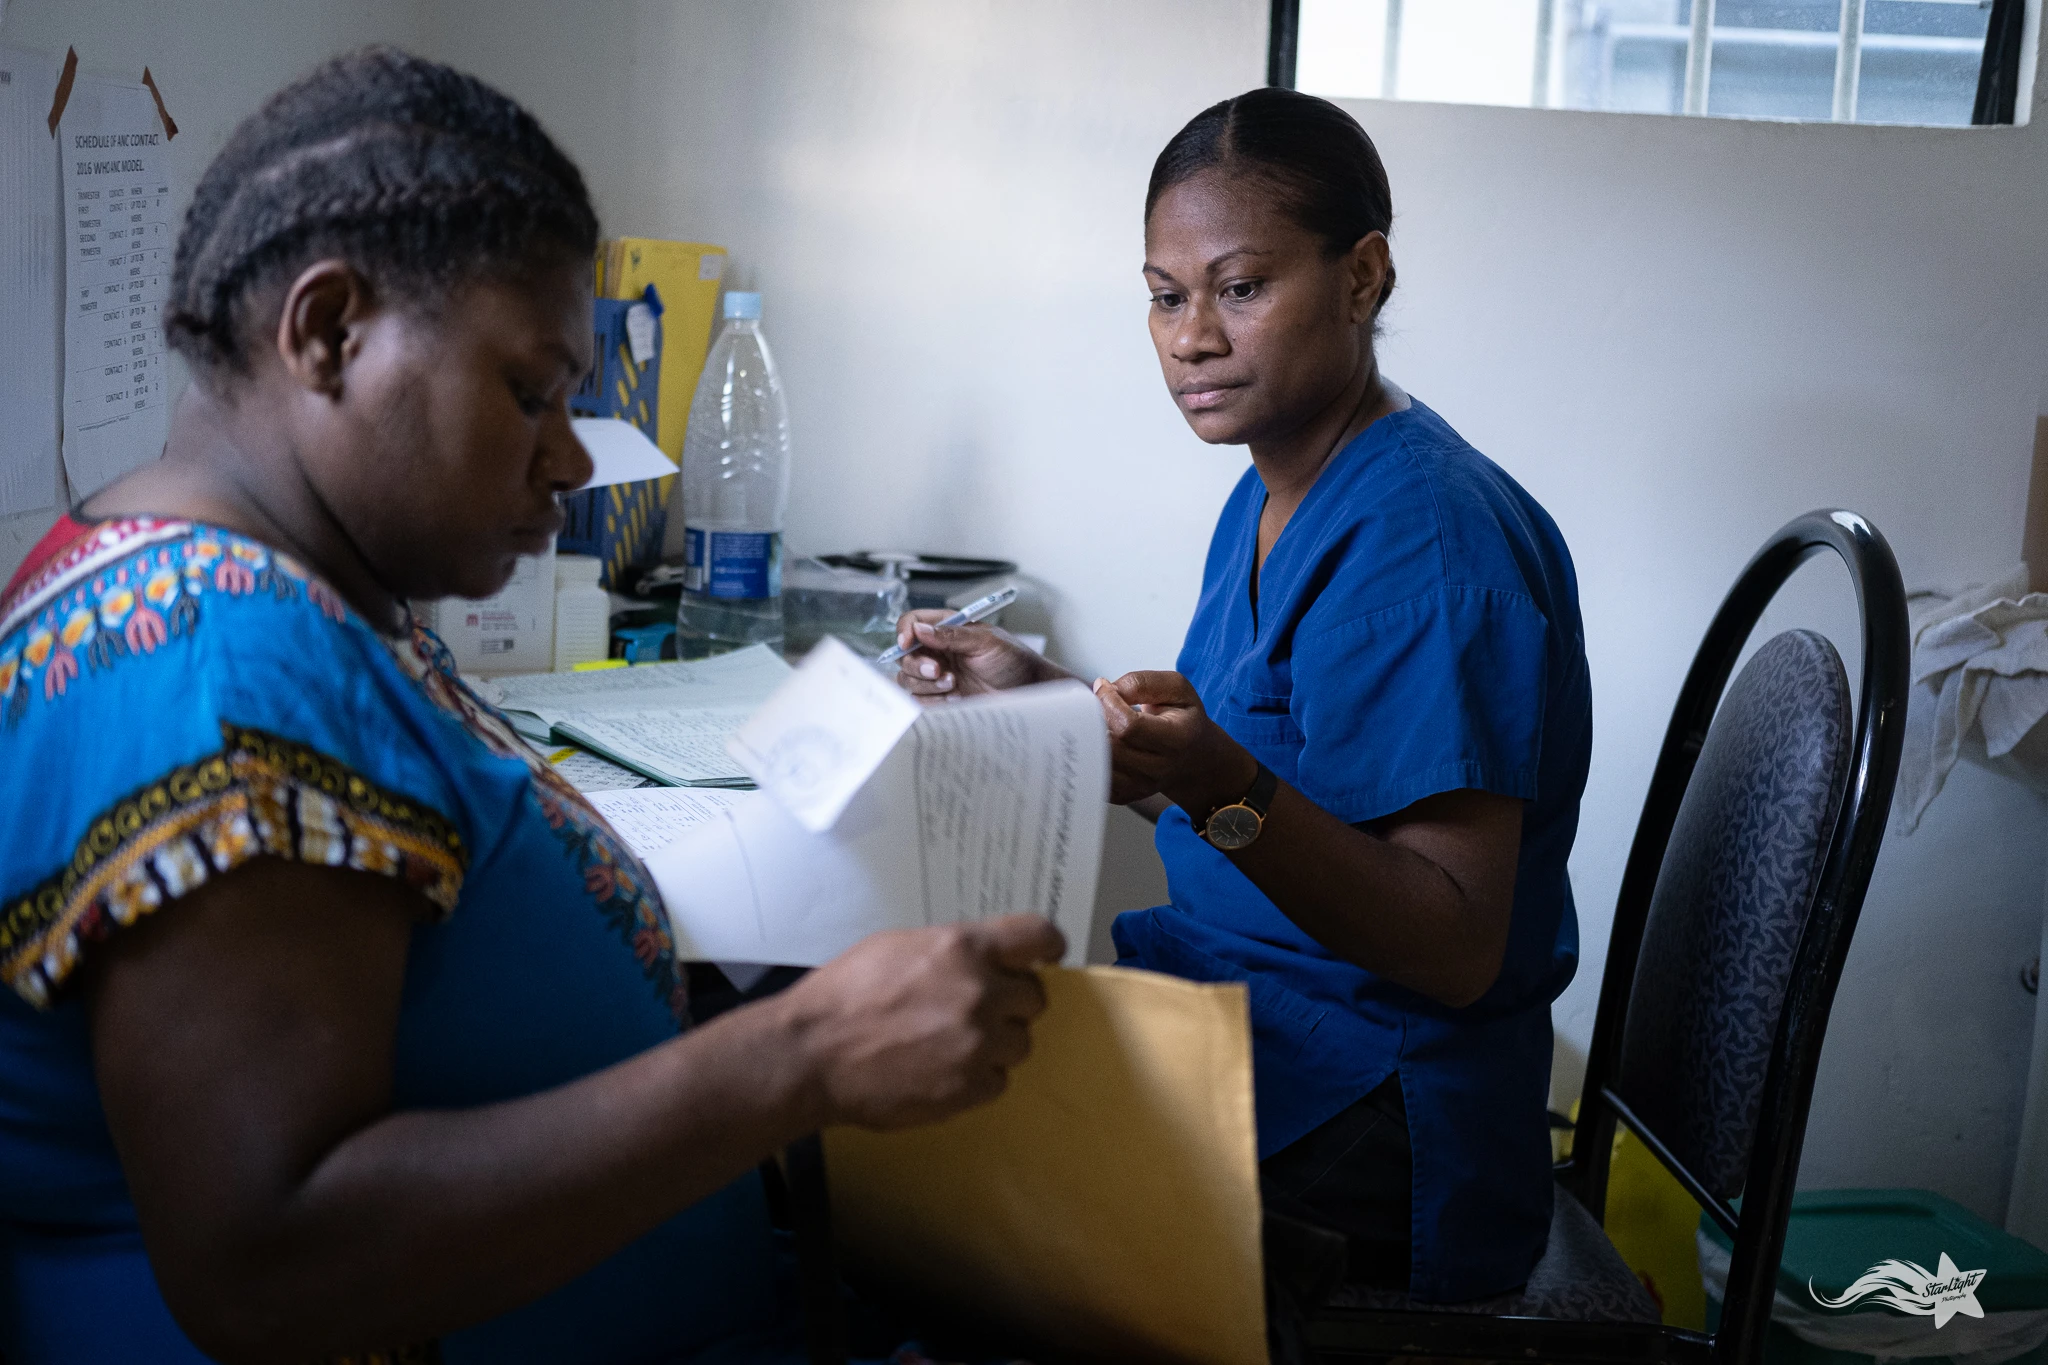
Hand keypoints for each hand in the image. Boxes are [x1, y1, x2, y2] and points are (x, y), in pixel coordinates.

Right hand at [783, 915, 1065, 1129]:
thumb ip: (952, 950)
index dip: (1048, 946)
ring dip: (995, 1042)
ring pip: (1020, 1043)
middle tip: (975, 1008)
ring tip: (951, 1042)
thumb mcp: (899, 946)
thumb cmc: (845, 995)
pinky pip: (998, 1081)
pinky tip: (942, 1069)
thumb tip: (985, 958)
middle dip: (1010, 1002)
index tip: (1046, 957)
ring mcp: (978, 1044)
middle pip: (1035, 997)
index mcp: (963, 948)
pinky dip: (977, 1077)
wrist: (812, 1054)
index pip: (1039, 936)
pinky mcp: (969, 1088)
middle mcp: (980, 993)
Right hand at [891, 610, 1070, 699]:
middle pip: (905, 655)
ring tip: (954, 685)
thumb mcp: (986, 642)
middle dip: (918, 665)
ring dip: (928, 684)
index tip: (908, 644)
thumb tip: (919, 629)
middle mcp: (939, 650)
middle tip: (940, 670)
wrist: (1029, 692)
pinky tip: (955, 698)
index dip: (905, 632)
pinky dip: (934, 700)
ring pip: (908, 679)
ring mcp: (939, 675)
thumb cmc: (1015, 661)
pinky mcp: (942, 697)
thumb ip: (951, 635)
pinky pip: (920, 700)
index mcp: (948, 629)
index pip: (913, 623)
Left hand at [1093, 670, 1256, 812]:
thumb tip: (1105, 689)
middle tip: (1098, 705)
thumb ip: (1141, 683)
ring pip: (1098, 763)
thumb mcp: (1176, 689)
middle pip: (1111, 746)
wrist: (1194, 759)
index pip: (1129, 726)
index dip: (1109, 703)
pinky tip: (1099, 741)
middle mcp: (1159, 769)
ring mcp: (1140, 787)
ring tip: (1100, 722)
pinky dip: (1089, 756)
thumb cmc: (1184, 721)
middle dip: (1097, 720)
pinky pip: (1094, 776)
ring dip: (1090, 738)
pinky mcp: (1124, 795)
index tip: (1104, 688)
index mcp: (1177, 740)